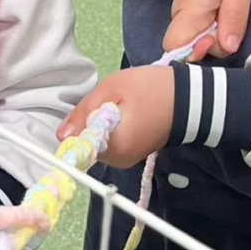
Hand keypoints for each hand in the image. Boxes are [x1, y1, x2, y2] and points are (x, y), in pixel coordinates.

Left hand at [57, 66, 174, 167]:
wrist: (189, 98)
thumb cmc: (151, 89)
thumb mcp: (112, 89)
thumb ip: (83, 111)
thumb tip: (61, 136)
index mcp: (114, 148)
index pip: (77, 146)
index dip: (76, 126)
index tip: (87, 110)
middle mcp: (119, 161)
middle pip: (87, 144)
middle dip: (89, 122)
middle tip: (109, 101)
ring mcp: (127, 159)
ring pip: (98, 143)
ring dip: (100, 125)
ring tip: (119, 105)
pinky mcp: (133, 154)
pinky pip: (111, 142)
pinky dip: (111, 128)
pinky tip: (124, 113)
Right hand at [164, 0, 250, 58]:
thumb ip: (234, 20)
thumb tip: (229, 48)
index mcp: (189, 12)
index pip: (175, 48)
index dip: (194, 54)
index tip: (216, 39)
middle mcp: (181, 17)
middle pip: (189, 49)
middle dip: (212, 46)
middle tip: (230, 23)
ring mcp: (184, 15)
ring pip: (196, 40)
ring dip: (215, 36)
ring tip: (228, 13)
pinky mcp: (190, 13)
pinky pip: (199, 31)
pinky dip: (213, 29)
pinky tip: (224, 14)